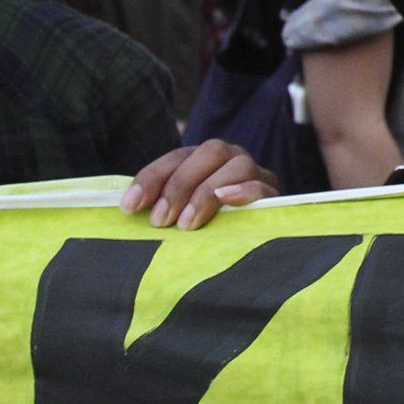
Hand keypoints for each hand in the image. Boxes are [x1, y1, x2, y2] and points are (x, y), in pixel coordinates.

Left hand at [122, 141, 277, 228]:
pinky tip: (227, 202)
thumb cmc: (207, 230)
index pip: (176, 157)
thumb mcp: (181, 214)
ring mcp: (257, 173)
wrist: (257, 252)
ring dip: (207, 192)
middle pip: (209, 152)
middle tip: (160, 220)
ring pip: (237, 165)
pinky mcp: (275, 194)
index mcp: (205, 158)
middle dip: (179, 185)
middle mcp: (232, 158)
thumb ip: (164, 206)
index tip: (130, 206)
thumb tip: (129, 210)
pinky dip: (245, 191)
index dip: (151, 178)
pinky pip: (263, 185)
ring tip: (187, 224)